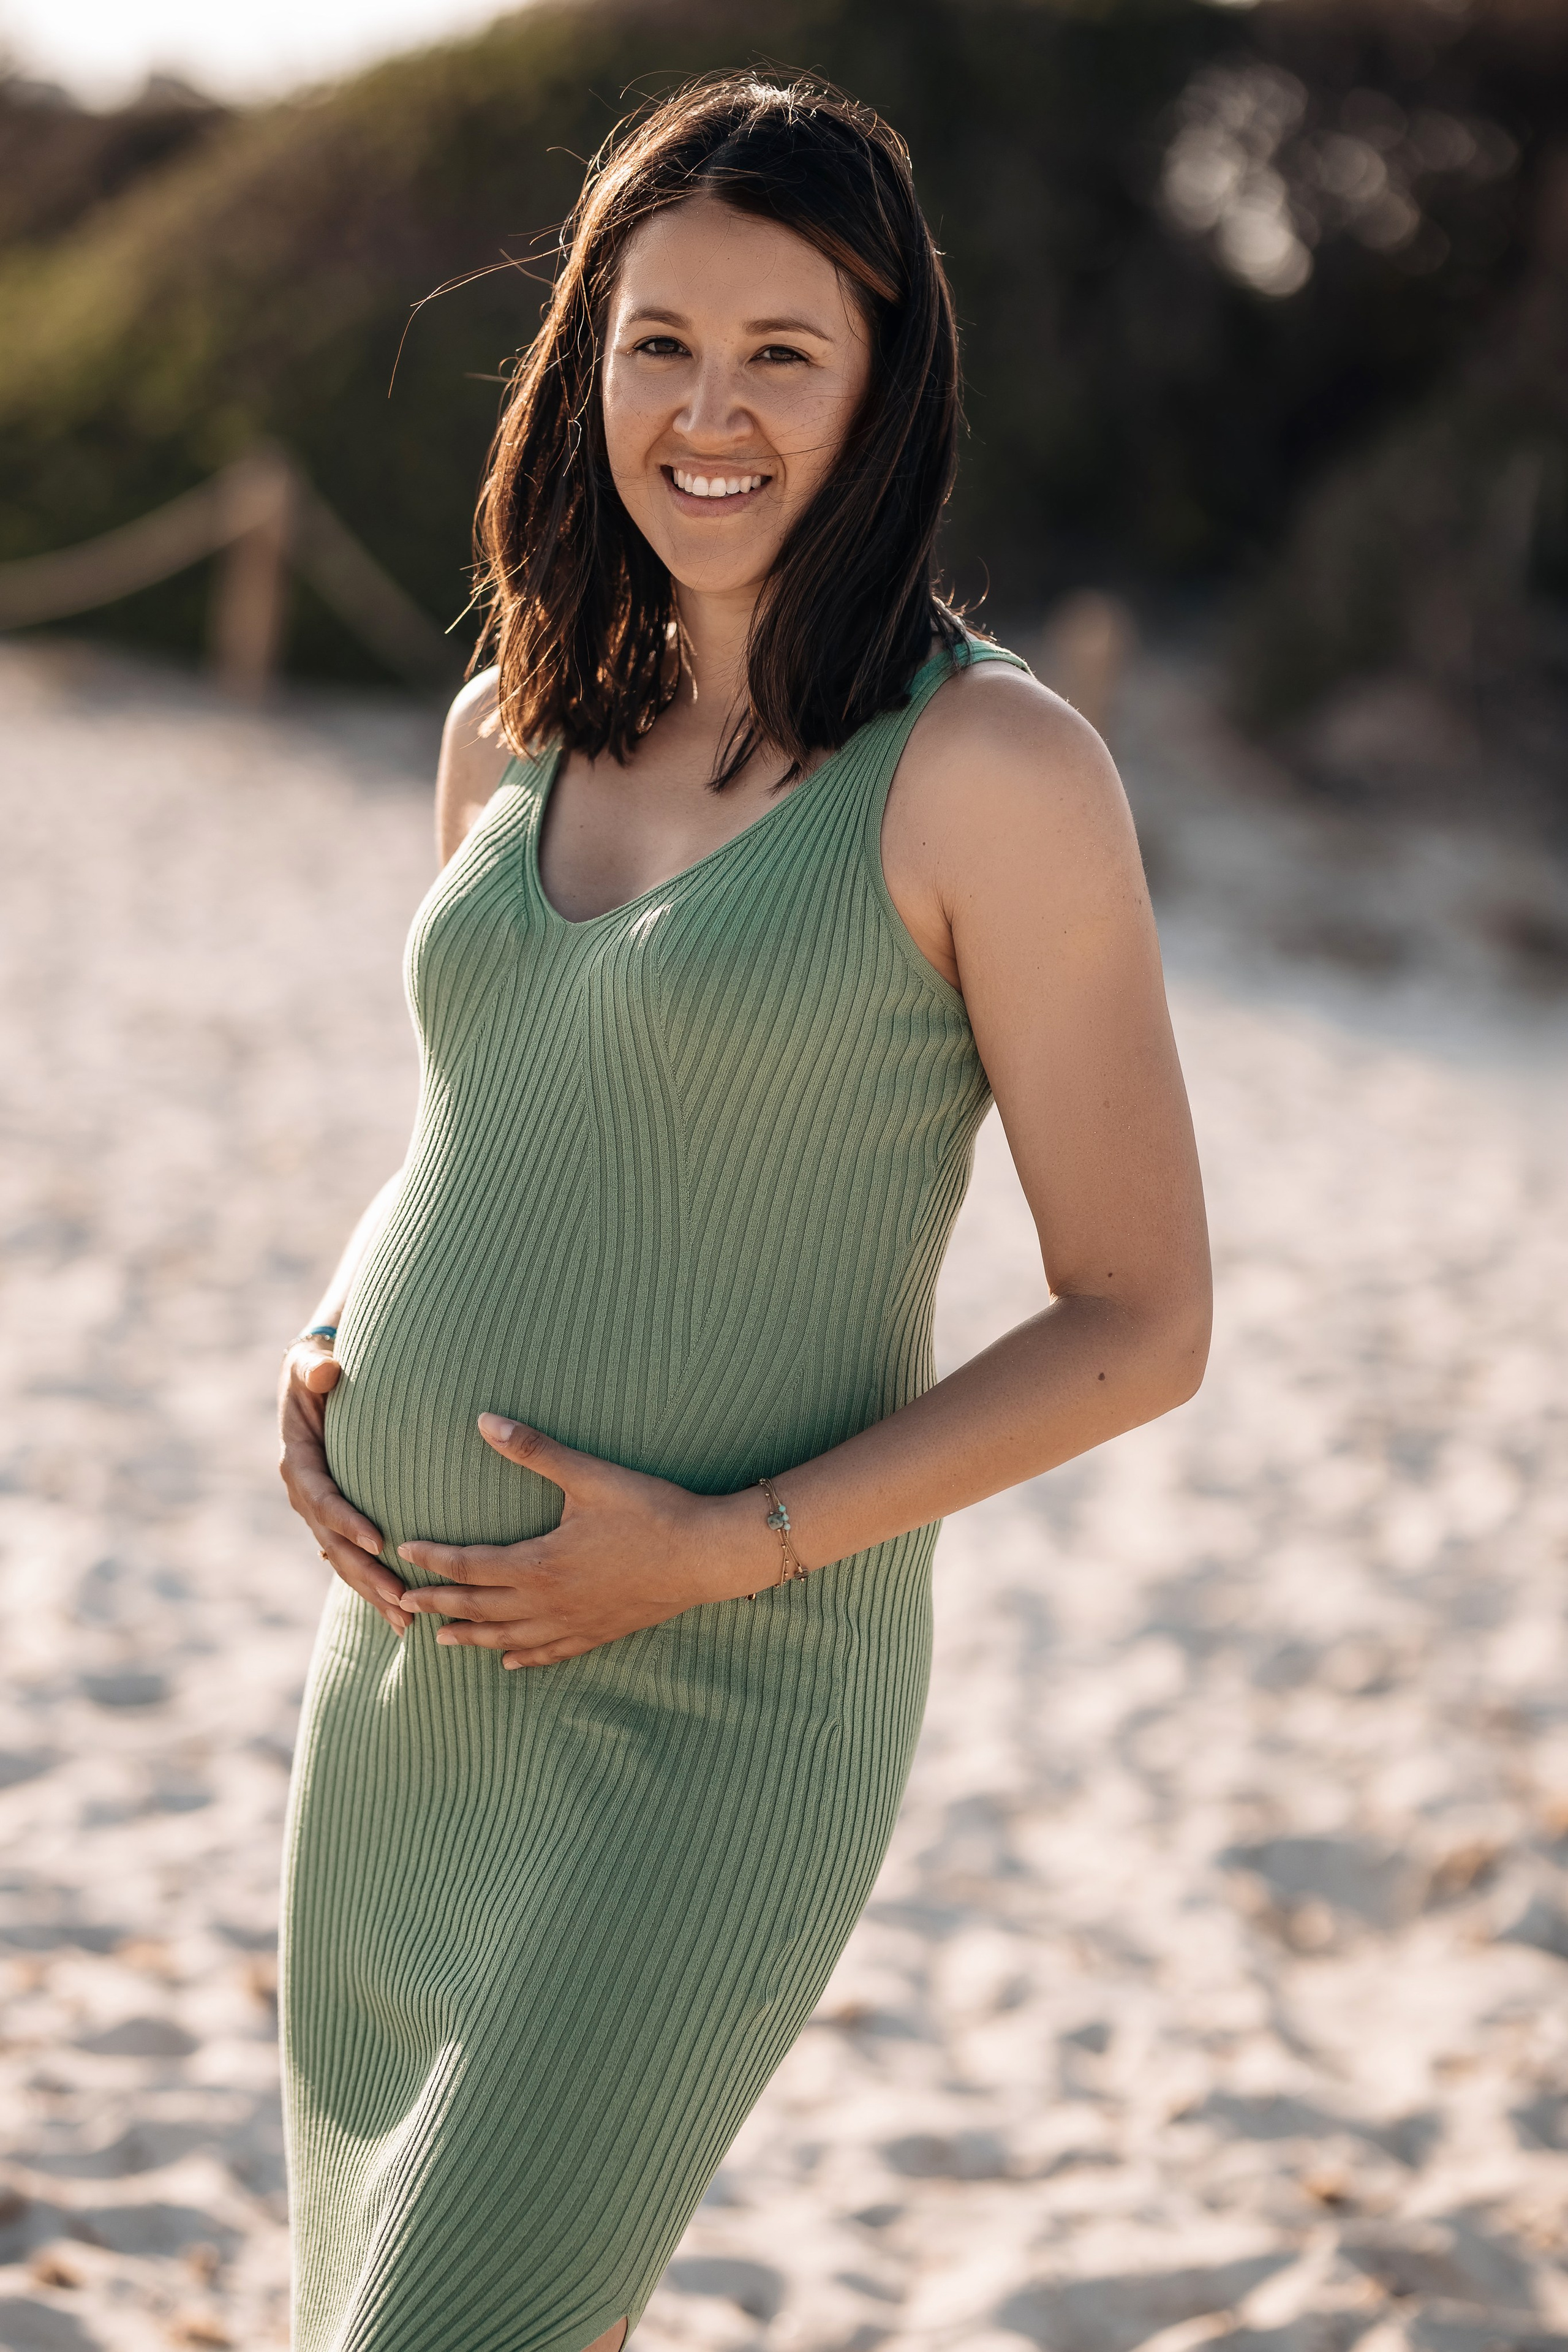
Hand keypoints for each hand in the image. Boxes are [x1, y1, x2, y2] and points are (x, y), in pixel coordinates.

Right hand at [278, 1334, 410, 1635]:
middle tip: (401, 1601)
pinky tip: (401, 1613)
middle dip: (366, 1575)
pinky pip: (353, 1557)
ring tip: (407, 1622)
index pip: (322, 1498)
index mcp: (298, 1462)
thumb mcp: (310, 1361)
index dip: (346, 1521)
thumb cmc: (318, 1366)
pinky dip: (375, 1584)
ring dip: (373, 1591)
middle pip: (334, 1543)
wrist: (317, 1376)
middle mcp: (306, 1493)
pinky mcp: (338, 1519)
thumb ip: (314, 1366)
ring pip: (344, 1560)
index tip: (378, 1542)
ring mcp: (320, 1511)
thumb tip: (326, 1372)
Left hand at [396, 1416, 757, 1666]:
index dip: (434, 1560)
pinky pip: (551, 1654)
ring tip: (441, 1640)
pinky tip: (509, 1662)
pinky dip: (524, 1658)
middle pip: (479, 1607)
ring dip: (472, 1638)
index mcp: (539, 1564)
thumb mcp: (589, 1475)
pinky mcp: (599, 1633)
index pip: (470, 1565)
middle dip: (440, 1604)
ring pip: (509, 1639)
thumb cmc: (650, 1511)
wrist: (705, 1555)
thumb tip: (484, 1420)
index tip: (404, 1553)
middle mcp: (549, 1602)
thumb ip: (534, 1451)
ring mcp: (574, 1624)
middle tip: (403, 1603)